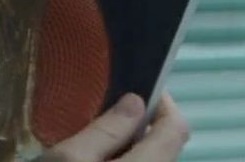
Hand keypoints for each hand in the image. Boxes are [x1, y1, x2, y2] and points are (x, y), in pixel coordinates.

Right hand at [38, 92, 189, 161]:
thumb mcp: (68, 159)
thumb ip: (105, 130)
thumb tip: (136, 102)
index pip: (176, 130)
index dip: (163, 104)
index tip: (138, 89)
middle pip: (164, 151)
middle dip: (139, 130)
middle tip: (102, 118)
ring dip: (129, 152)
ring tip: (92, 146)